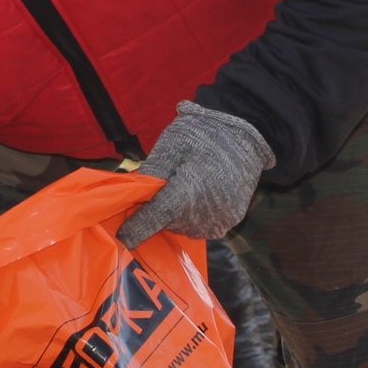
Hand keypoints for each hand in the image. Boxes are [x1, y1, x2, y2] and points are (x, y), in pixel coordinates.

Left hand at [118, 102, 272, 246]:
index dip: (133, 229)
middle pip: (167, 224)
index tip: (123, 233)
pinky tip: (204, 193)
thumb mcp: (167, 149)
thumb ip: (148, 178)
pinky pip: (203, 226)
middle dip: (160, 212)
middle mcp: (200, 216)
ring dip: (179, 215)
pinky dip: (197, 215)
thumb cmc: (200, 136)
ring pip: (184, 227)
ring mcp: (217, 222)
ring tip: (189, 187)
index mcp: (182, 195)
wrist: (244, 134)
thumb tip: (131, 200)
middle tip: (165, 189)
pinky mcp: (231, 222)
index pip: (149, 222)